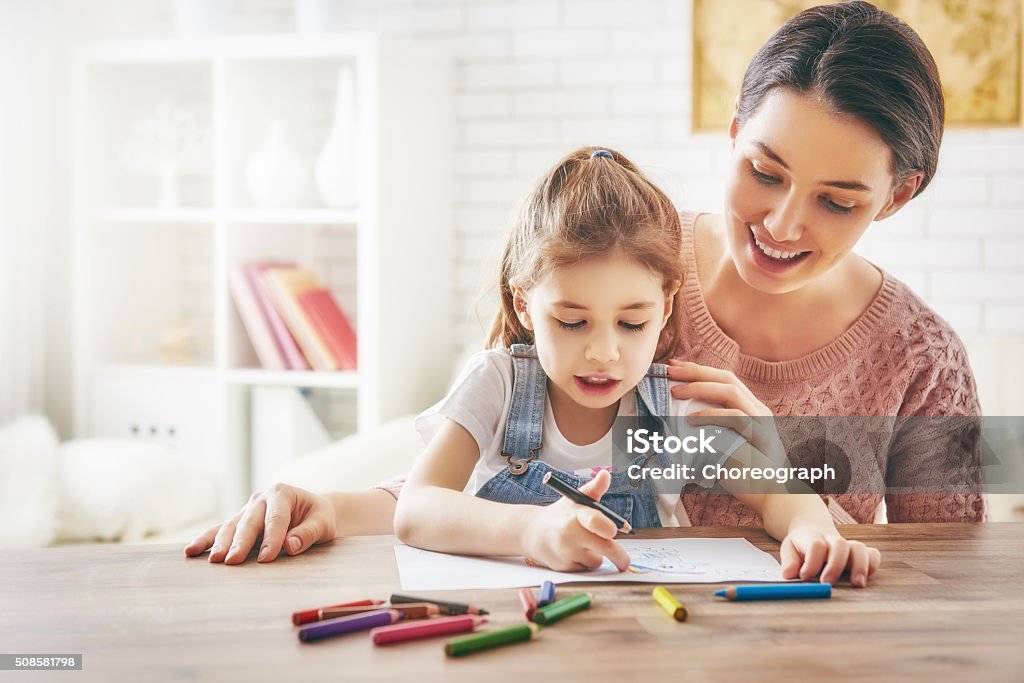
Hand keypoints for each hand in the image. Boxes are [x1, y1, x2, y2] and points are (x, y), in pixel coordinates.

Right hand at [184, 482, 336, 563]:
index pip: (276, 518)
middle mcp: (260, 499)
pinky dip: (206, 540)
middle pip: (249, 522)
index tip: (267, 558)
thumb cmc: (318, 517)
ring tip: (213, 560)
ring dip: (220, 543)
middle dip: (241, 542)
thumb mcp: (323, 523)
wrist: (312, 511)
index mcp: (282, 493)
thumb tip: (290, 545)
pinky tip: (191, 551)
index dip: (272, 538)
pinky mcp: (239, 521)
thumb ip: (308, 533)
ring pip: (231, 526)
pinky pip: (220, 531)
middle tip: (232, 561)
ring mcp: (247, 510)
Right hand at [519, 470, 630, 572]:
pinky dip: (584, 563)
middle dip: (620, 557)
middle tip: (625, 562)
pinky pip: (585, 568)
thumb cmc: (561, 515)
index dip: (610, 527)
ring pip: (596, 560)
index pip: (596, 521)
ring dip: (597, 555)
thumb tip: (605, 474)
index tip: (620, 531)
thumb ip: (594, 488)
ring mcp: (566, 552)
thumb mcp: (575, 499)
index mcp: (576, 514)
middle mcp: (570, 533)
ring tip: (583, 544)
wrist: (533, 532)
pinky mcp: (563, 567)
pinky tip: (573, 553)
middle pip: (605, 548)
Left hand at [667, 360, 785, 464]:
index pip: (725, 380)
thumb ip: (711, 431)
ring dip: (700, 388)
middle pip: (728, 379)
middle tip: (670, 371)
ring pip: (731, 392)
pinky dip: (712, 414)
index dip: (700, 371)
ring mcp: (762, 423)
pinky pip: (736, 418)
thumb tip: (679, 422)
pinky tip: (692, 418)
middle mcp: (759, 411)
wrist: (773, 498)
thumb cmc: (745, 475)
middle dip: (696, 372)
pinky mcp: (761, 438)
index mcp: (752, 410)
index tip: (674, 367)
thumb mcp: (725, 446)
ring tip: (675, 392)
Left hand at [780, 526, 880, 586]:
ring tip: (857, 584)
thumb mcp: (789, 550)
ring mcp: (848, 546)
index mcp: (813, 538)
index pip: (816, 545)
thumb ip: (789, 562)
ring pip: (859, 548)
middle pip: (840, 545)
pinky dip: (872, 564)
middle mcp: (832, 540)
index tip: (804, 576)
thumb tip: (789, 575)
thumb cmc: (801, 546)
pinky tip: (866, 577)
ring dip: (859, 566)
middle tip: (826, 582)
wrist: (814, 532)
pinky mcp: (859, 554)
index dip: (811, 561)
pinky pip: (873, 554)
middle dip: (835, 564)